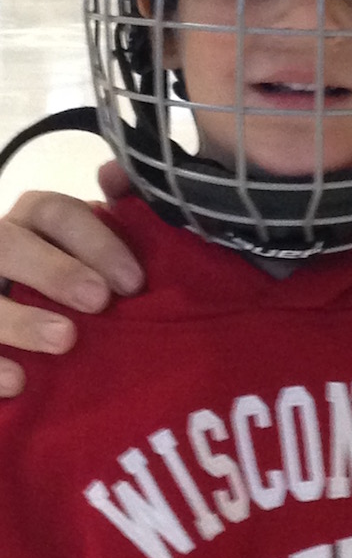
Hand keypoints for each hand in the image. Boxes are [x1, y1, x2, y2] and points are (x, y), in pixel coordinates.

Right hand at [0, 165, 141, 393]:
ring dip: (20, 320)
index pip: (54, 213)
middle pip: (9, 245)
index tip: (133, 281)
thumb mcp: (90, 251)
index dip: (95, 241)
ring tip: (64, 341)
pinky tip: (18, 382)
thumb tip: (116, 175)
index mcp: (28, 221)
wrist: (25, 312)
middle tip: (99, 301)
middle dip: (55, 271)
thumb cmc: (69, 279)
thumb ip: (112, 219)